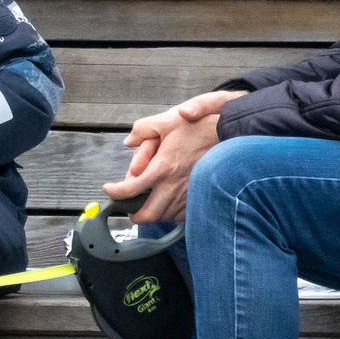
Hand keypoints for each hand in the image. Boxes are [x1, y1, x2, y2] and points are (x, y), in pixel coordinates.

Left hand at [104, 90, 244, 223]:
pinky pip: (179, 216)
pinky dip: (169, 213)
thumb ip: (143, 129)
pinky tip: (166, 202)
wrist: (229, 136)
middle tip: (128, 205)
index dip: (114, 192)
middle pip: (146, 215)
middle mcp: (173, 187)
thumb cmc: (198, 128)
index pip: (130, 189)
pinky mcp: (198, 200)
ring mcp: (187, 197)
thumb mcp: (168, 121)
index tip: (109, 189)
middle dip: (133, 213)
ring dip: (151, 212)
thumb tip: (128, 140)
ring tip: (147, 201)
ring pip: (163, 217)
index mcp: (161, 169)